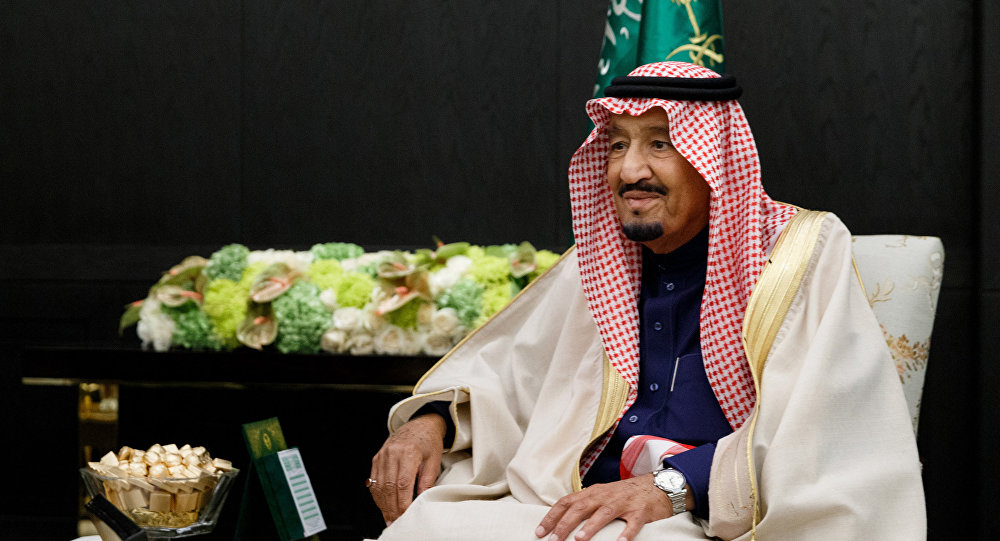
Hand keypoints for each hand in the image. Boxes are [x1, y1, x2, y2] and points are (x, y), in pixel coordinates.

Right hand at [368, 413, 446, 522]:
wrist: (419, 425)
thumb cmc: (429, 442)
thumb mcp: (434, 460)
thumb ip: (427, 481)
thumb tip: (420, 500)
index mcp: (408, 452)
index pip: (403, 483)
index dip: (403, 501)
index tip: (405, 514)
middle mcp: (392, 453)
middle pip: (389, 486)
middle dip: (392, 507)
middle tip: (395, 521)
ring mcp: (382, 455)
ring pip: (379, 485)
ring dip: (383, 504)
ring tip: (389, 517)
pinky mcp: (377, 458)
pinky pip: (374, 480)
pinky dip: (378, 495)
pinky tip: (383, 505)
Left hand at [534, 474, 683, 540]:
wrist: (657, 485)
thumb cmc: (624, 495)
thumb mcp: (601, 496)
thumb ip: (584, 505)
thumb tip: (560, 521)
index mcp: (592, 493)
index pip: (567, 502)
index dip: (552, 516)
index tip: (539, 532)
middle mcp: (605, 496)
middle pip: (581, 508)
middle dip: (565, 524)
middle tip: (553, 540)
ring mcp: (624, 502)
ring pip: (604, 513)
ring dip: (591, 526)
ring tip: (579, 539)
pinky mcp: (641, 511)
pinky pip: (633, 523)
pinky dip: (626, 533)